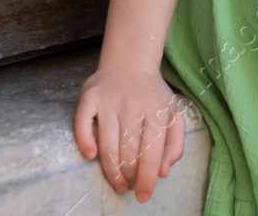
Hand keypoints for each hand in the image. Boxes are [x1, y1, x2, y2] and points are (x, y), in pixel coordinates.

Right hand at [74, 65, 187, 201]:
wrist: (130, 62)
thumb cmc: (153, 95)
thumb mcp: (174, 114)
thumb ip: (175, 144)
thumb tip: (163, 173)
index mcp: (158, 109)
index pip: (152, 151)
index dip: (147, 178)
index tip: (144, 195)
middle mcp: (133, 104)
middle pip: (128, 152)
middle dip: (130, 177)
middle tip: (129, 188)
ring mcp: (110, 100)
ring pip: (107, 144)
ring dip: (111, 171)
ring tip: (118, 183)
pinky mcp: (89, 97)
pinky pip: (82, 124)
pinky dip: (85, 142)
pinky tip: (91, 157)